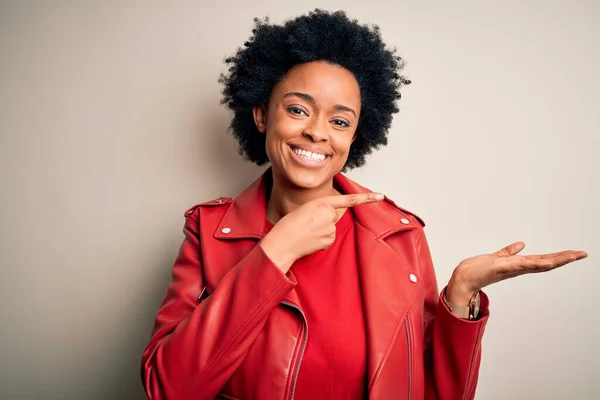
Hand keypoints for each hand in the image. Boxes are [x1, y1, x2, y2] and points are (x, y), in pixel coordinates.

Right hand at [259, 193, 383, 272]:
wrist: (282, 242)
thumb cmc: (289, 225)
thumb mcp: (305, 208)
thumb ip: (321, 209)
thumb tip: (331, 218)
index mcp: (321, 203)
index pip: (348, 200)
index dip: (365, 198)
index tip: (379, 196)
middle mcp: (328, 215)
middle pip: (335, 214)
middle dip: (326, 217)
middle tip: (309, 222)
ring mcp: (330, 229)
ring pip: (331, 226)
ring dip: (322, 228)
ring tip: (307, 231)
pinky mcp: (329, 240)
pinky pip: (329, 237)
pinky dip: (321, 238)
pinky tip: (310, 239)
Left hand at [446, 241, 587, 305]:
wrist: (464, 278)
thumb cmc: (479, 270)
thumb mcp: (497, 257)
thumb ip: (509, 251)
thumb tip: (521, 244)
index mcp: (518, 264)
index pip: (542, 259)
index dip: (559, 256)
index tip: (574, 253)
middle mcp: (518, 268)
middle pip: (546, 262)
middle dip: (564, 258)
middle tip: (582, 253)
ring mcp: (511, 268)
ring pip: (538, 263)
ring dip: (556, 259)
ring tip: (572, 256)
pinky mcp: (502, 267)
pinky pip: (521, 264)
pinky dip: (534, 263)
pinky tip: (547, 261)